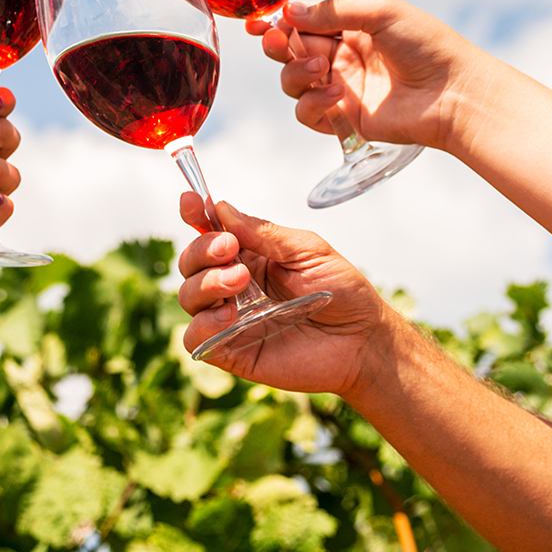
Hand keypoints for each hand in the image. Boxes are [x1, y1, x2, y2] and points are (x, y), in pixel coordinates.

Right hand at [177, 192, 388, 395]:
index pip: (209, 231)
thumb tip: (221, 208)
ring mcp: (229, 318)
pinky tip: (228, 316)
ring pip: (187, 295)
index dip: (194, 214)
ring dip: (205, 282)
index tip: (190, 201)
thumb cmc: (342, 292)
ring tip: (239, 281)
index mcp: (249, 255)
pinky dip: (203, 323)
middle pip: (191, 261)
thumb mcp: (307, 250)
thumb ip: (263, 233)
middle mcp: (233, 284)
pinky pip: (194, 337)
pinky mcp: (231, 350)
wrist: (364, 340)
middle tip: (231, 249)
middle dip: (203, 249)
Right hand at [246, 0, 483, 150]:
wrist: (454, 93)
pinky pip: (306, 113)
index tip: (256, 23)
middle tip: (276, 42)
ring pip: (291, 82)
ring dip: (296, 73)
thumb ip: (332, 11)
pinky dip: (313, 102)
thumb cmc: (427, 45)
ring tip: (322, 68)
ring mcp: (339, 90)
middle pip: (289, 52)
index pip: (302, 24)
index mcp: (349, 29)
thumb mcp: (379, 12)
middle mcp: (340, 59)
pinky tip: (336, 94)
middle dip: (277, 46)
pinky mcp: (342, 120)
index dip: (276, 23)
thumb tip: (289, 12)